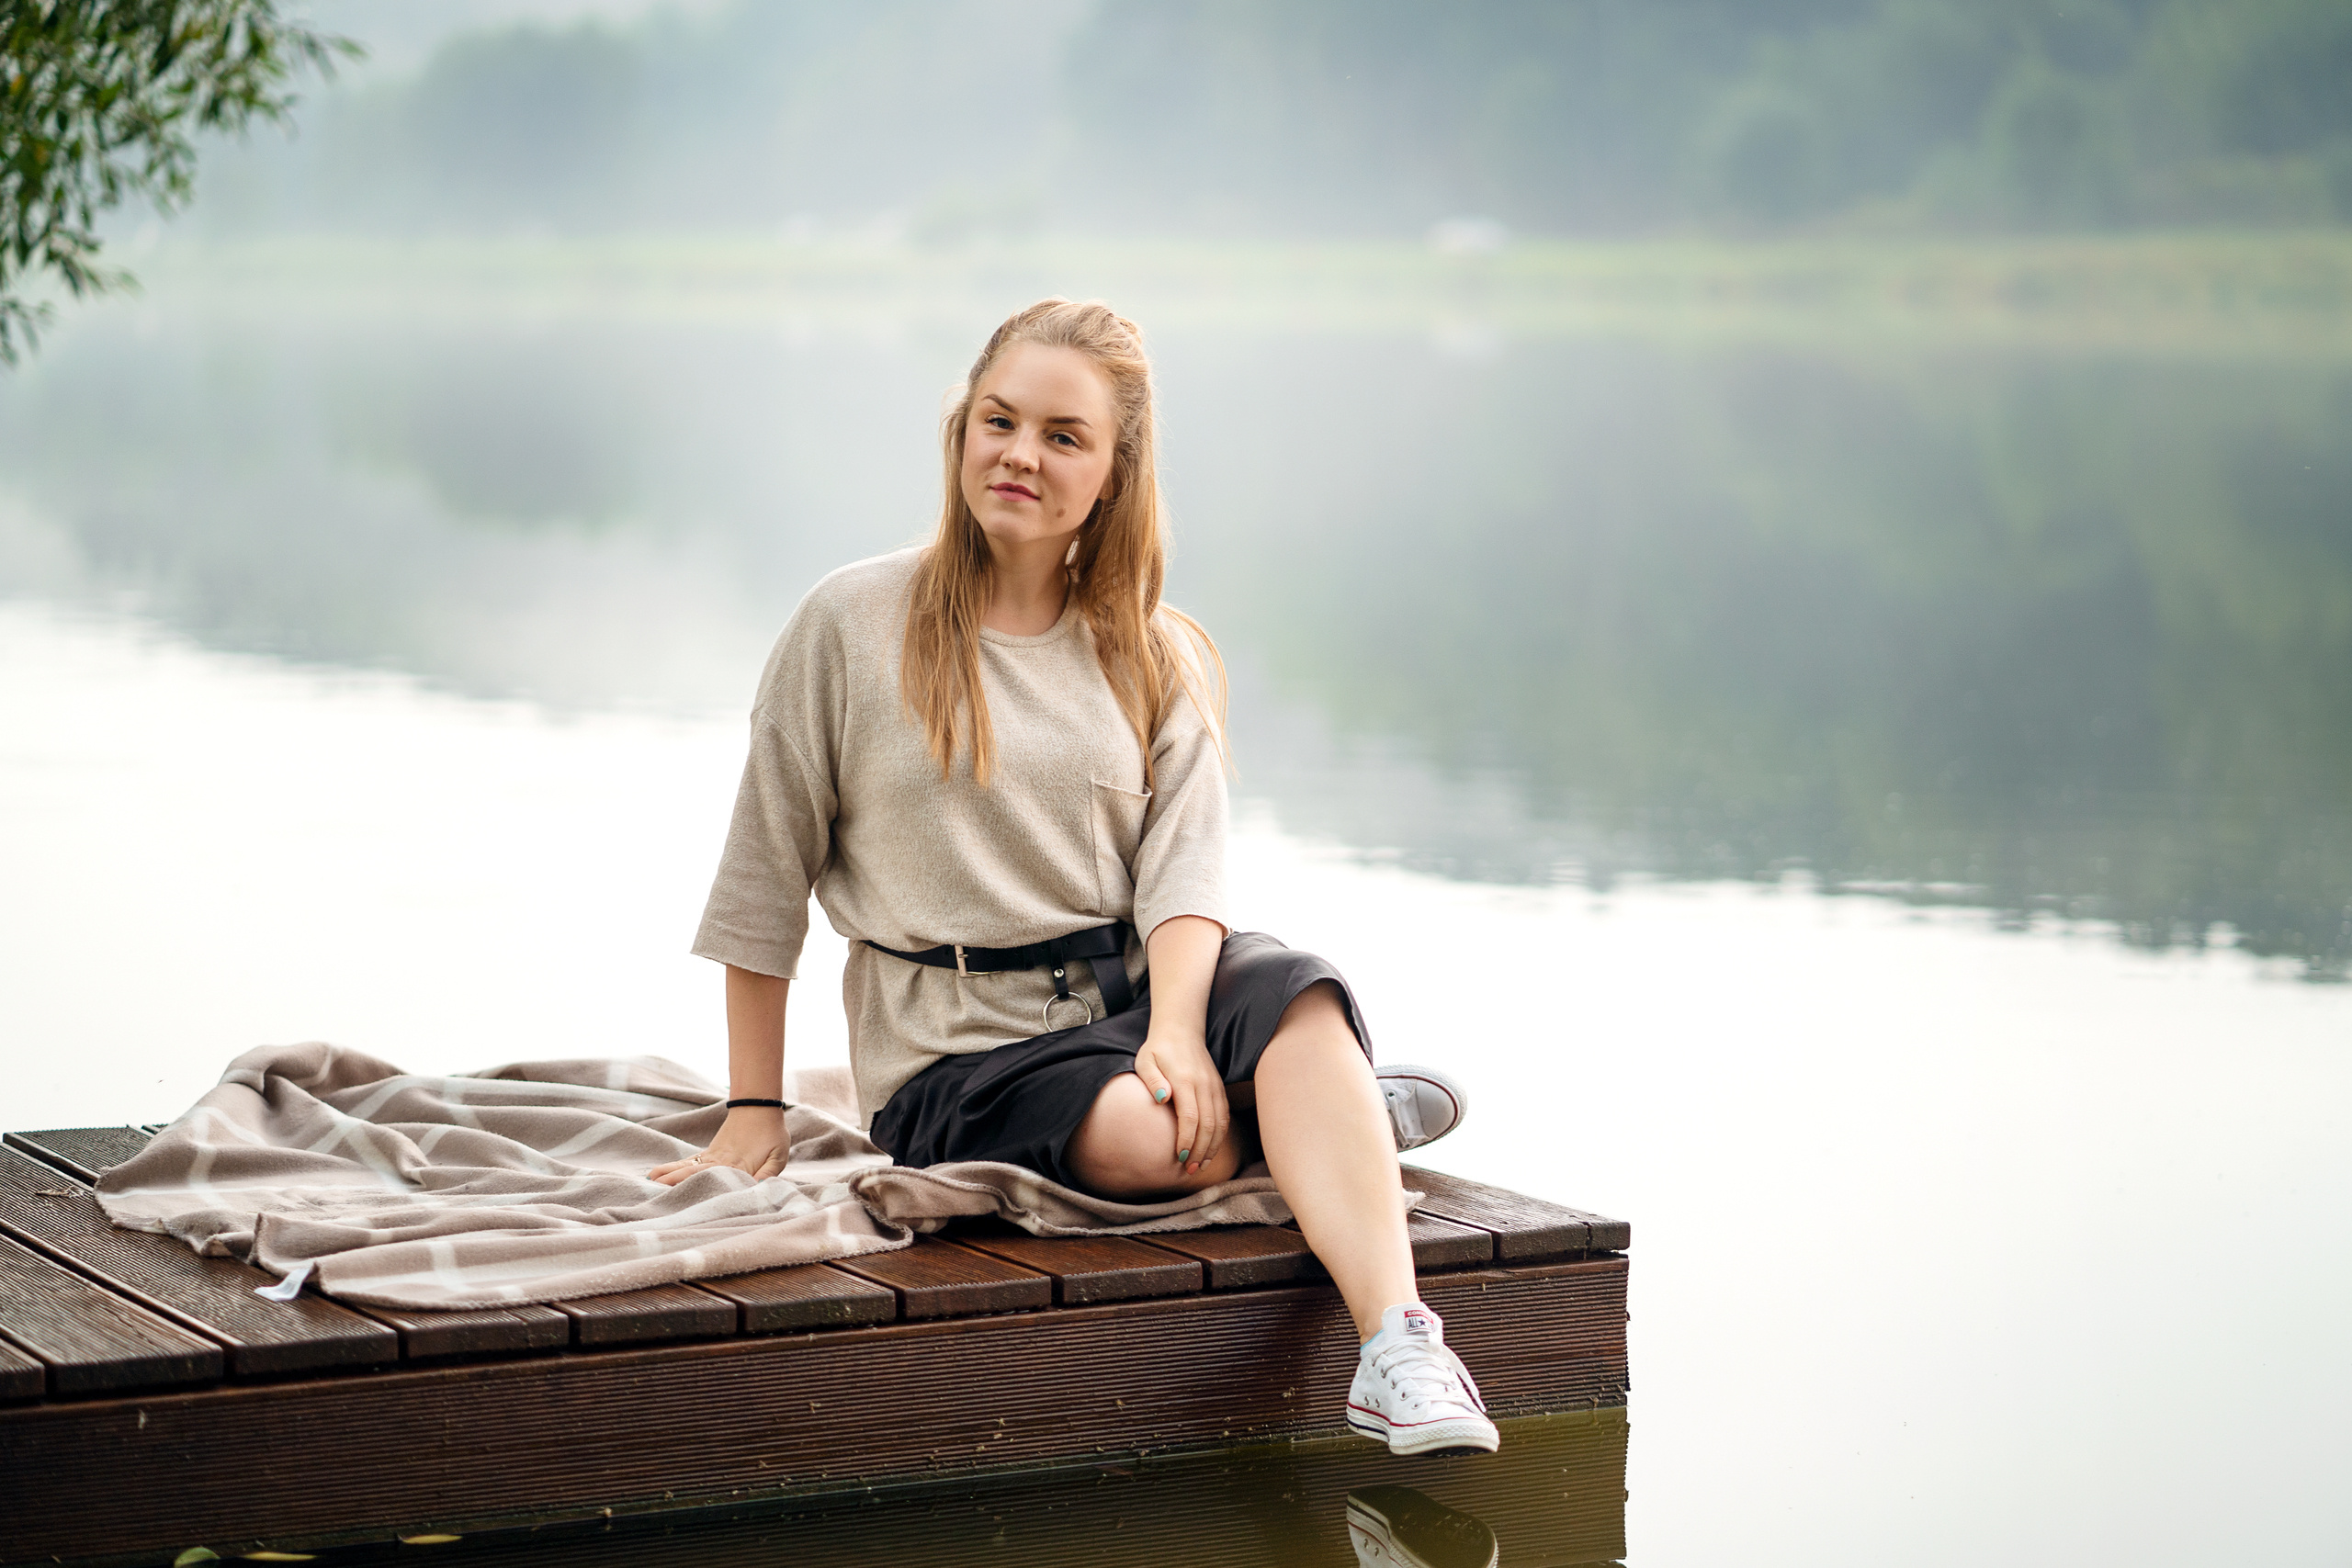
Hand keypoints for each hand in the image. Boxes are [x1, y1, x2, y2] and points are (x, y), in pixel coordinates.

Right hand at [648, 1105, 789, 1185]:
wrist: (759, 1107)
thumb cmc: (773, 1134)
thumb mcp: (778, 1155)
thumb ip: (769, 1173)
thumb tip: (759, 1188)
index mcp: (737, 1166)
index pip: (716, 1181)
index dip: (700, 1189)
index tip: (683, 1200)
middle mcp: (720, 1162)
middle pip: (694, 1173)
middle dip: (676, 1182)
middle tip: (655, 1193)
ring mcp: (712, 1156)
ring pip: (687, 1166)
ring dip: (669, 1175)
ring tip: (650, 1184)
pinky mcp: (709, 1153)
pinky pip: (687, 1162)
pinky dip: (672, 1167)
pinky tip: (658, 1174)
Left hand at [1132, 1030, 1227, 1178]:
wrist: (1181, 1030)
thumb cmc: (1158, 1049)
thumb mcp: (1145, 1061)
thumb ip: (1152, 1080)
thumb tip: (1162, 1099)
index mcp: (1184, 1080)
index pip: (1190, 1117)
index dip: (1186, 1139)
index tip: (1179, 1156)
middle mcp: (1204, 1084)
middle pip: (1208, 1124)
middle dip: (1200, 1150)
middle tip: (1189, 1170)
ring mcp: (1214, 1086)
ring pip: (1220, 1122)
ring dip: (1212, 1146)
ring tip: (1201, 1165)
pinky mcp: (1219, 1088)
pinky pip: (1224, 1116)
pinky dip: (1220, 1135)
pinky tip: (1211, 1149)